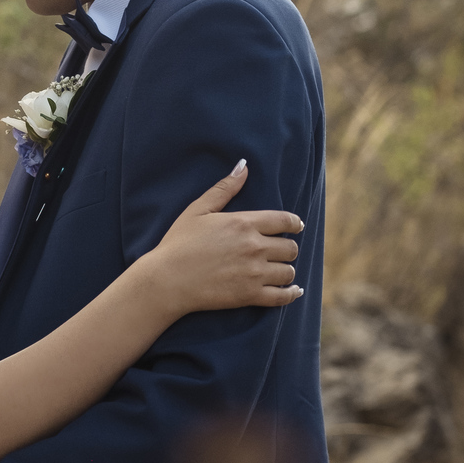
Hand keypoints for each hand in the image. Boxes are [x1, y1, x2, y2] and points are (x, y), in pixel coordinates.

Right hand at [154, 160, 304, 314]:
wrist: (167, 279)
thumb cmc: (179, 242)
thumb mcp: (198, 210)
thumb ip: (224, 188)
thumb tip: (243, 166)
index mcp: (244, 223)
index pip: (285, 221)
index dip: (294, 223)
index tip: (296, 226)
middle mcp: (254, 247)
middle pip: (290, 248)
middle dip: (286, 248)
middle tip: (279, 251)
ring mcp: (254, 273)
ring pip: (289, 272)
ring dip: (285, 270)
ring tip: (278, 270)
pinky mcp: (250, 295)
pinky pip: (282, 296)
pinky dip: (291, 294)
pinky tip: (293, 291)